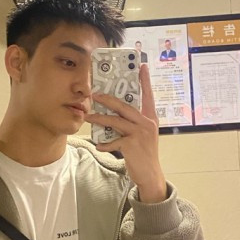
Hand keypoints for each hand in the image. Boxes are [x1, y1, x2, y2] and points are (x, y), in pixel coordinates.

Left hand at [85, 63, 166, 202]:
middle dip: (108, 99)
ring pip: (115, 121)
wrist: (150, 174)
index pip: (148, 95)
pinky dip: (104, 144)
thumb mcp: (143, 135)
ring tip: (88, 116)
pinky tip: (99, 145)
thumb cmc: (144, 153)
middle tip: (95, 94)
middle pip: (125, 106)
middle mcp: (147, 123)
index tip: (142, 66)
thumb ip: (134, 123)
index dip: (145, 80)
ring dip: (99, 118)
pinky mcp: (131, 145)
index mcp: (151, 118)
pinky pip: (112, 141)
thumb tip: (116, 114)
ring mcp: (139, 134)